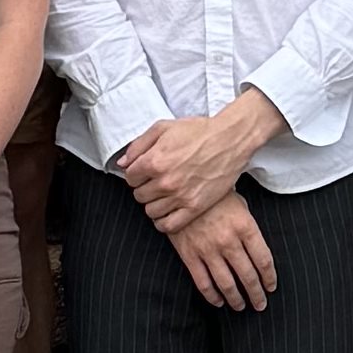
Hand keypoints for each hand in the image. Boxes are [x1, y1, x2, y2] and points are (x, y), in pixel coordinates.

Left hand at [119, 97, 274, 233]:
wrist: (229, 140)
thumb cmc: (198, 132)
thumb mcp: (164, 128)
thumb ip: (138, 145)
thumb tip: (122, 163)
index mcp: (155, 161)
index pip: (130, 178)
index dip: (135, 173)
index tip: (144, 171)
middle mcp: (165, 181)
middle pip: (139, 195)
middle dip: (144, 187)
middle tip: (156, 181)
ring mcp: (180, 196)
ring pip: (150, 211)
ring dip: (153, 203)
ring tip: (163, 194)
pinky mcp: (194, 208)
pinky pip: (168, 225)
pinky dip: (163, 221)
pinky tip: (167, 211)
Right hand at [172, 192, 275, 313]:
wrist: (182, 187)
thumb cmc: (215, 195)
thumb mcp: (240, 204)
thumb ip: (249, 228)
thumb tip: (257, 251)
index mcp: (245, 226)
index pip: (264, 260)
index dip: (269, 277)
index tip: (271, 287)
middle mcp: (229, 241)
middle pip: (248, 276)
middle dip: (257, 294)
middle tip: (260, 304)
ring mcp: (208, 249)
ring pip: (226, 284)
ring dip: (236, 299)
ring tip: (241, 306)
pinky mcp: (189, 254)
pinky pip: (203, 282)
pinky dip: (212, 296)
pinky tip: (218, 301)